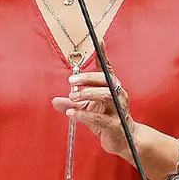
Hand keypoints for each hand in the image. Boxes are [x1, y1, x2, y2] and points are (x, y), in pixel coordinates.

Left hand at [51, 43, 135, 158]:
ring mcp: (118, 109)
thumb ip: (71, 104)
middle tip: (71, 80)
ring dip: (87, 94)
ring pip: (106, 95)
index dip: (102, 53)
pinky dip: (83, 114)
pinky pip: (99, 118)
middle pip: (106, 80)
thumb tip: (54, 100)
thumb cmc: (106, 120)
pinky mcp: (115, 125)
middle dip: (88, 78)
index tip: (98, 39)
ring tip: (72, 97)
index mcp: (111, 87)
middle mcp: (118, 94)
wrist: (124, 140)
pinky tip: (71, 113)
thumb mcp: (87, 109)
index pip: (106, 68)